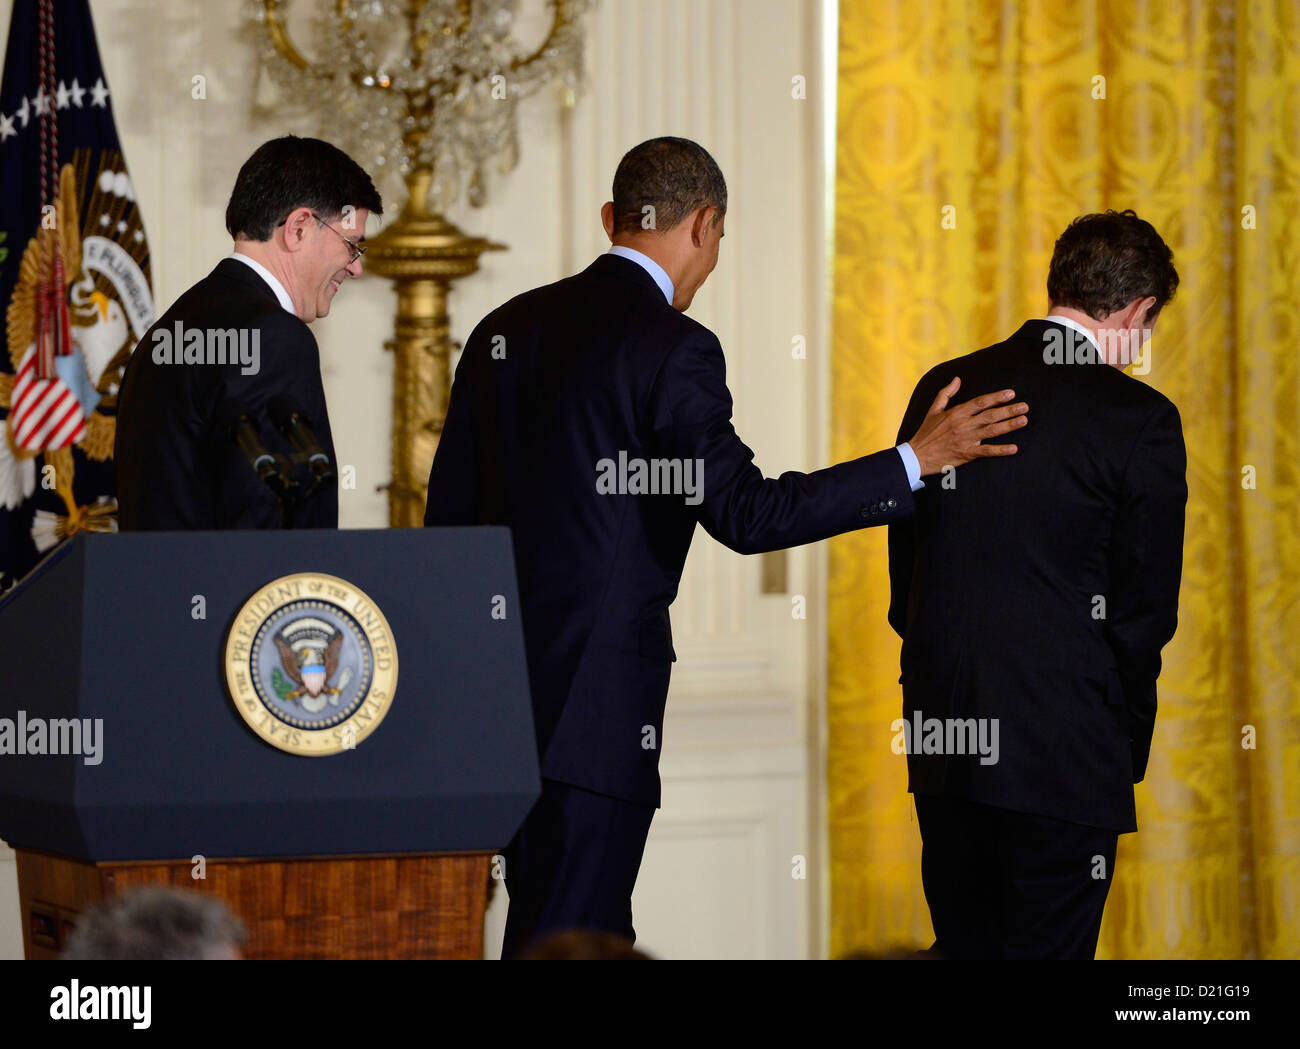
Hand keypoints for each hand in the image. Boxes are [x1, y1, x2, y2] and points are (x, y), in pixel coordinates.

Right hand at [907, 377, 1027, 475]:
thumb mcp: (934, 409)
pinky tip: (1014, 448)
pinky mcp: (967, 454)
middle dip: (1009, 410)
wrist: (918, 455)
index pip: (980, 402)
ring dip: (1009, 425)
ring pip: (992, 431)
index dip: (996, 397)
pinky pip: (987, 451)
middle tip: (1025, 406)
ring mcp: (966, 439)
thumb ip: (946, 393)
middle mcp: (963, 425)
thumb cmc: (926, 432)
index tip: (1011, 393)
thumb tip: (957, 379)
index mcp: (957, 413)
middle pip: (990, 415)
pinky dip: (1001, 450)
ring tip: (1024, 420)